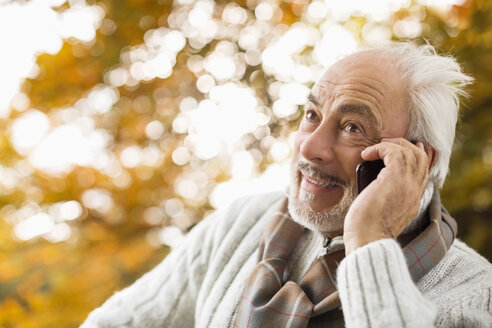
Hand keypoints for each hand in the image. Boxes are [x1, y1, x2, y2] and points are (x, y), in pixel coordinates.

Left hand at [343, 138, 433, 254]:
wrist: (367, 240)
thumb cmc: (365, 230)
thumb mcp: (380, 212)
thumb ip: (384, 197)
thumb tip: (371, 184)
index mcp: (413, 201)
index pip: (423, 172)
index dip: (414, 156)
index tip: (402, 148)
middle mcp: (414, 191)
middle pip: (421, 157)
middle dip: (404, 145)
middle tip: (386, 143)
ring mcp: (407, 185)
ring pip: (410, 151)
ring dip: (390, 144)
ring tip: (373, 148)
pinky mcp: (395, 179)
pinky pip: (394, 152)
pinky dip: (380, 148)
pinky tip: (366, 154)